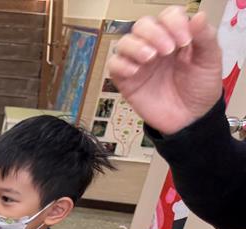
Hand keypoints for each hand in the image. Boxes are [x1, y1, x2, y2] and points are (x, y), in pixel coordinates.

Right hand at [110, 7, 222, 134]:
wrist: (189, 119)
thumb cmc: (199, 89)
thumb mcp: (209, 61)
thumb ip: (205, 37)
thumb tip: (197, 16)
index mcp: (176, 36)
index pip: (167, 16)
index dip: (173, 23)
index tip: (184, 41)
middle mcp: (155, 46)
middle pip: (142, 25)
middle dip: (154, 34)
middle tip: (167, 51)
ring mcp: (138, 63)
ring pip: (124, 42)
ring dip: (136, 46)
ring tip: (150, 59)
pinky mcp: (126, 80)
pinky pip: (114, 65)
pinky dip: (121, 65)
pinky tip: (135, 72)